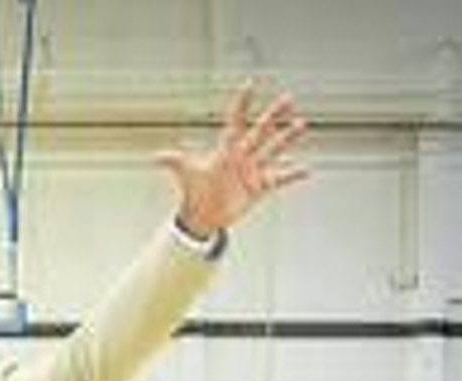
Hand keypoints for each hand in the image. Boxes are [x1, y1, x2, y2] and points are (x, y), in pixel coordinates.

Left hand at [156, 83, 310, 238]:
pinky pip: (280, 179)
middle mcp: (242, 156)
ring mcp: (253, 170)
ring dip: (287, 138)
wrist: (203, 215)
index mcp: (225, 149)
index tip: (250, 84)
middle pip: (261, 131)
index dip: (241, 104)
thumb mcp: (186, 174)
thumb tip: (156, 156)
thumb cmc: (194, 192)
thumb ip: (175, 162)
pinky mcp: (260, 187)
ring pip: (273, 150)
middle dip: (274, 115)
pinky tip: (305, 169)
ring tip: (300, 124)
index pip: (235, 121)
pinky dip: (292, 175)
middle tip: (288, 98)